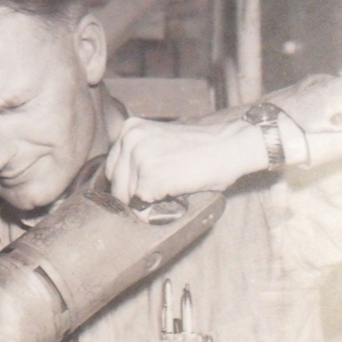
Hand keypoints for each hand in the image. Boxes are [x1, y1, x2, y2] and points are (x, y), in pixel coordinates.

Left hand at [105, 116, 268, 204]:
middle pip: (116, 187)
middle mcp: (130, 139)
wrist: (230, 146)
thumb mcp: (159, 142)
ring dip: (147, 204)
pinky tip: (173, 199)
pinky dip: (155, 212)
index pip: (111, 171)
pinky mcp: (150, 178)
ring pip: (128, 199)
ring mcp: (138, 158)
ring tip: (171, 192)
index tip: (147, 188)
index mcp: (129, 129)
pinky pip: (140, 209)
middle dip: (135, 197)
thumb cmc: (201, 150)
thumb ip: (137, 155)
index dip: (129, 185)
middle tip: (161, 194)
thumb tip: (118, 187)